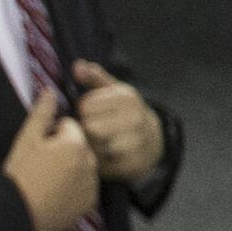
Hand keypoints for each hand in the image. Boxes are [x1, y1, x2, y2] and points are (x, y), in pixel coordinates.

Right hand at [5, 88, 98, 230]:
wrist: (16, 212)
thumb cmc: (20, 174)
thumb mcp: (26, 140)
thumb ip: (41, 113)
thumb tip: (49, 92)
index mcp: (76, 144)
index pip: (70, 127)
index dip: (52, 135)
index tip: (39, 149)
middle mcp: (90, 163)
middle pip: (79, 148)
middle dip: (64, 153)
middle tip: (40, 167)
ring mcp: (91, 185)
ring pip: (83, 169)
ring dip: (70, 171)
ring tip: (46, 182)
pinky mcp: (88, 204)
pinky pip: (84, 190)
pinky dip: (73, 191)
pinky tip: (53, 195)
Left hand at [72, 60, 163, 183]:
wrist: (153, 140)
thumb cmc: (125, 112)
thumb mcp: (113, 91)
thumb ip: (93, 78)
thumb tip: (78, 65)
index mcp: (127, 99)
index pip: (86, 105)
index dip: (82, 110)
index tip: (88, 112)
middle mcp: (135, 119)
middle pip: (89, 127)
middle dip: (84, 129)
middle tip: (90, 130)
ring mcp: (136, 143)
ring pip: (94, 147)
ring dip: (90, 146)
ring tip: (96, 142)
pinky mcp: (132, 164)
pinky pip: (102, 165)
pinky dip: (98, 162)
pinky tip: (103, 155)